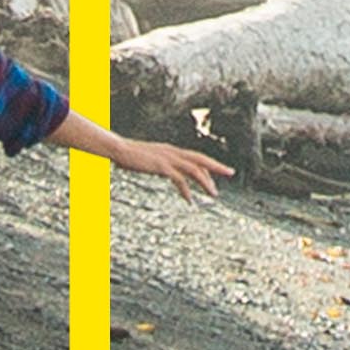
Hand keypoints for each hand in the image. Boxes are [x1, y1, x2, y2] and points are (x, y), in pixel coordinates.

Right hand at [109, 133, 231, 201]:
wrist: (118, 149)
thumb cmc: (128, 154)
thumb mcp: (146, 158)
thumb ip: (155, 162)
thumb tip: (157, 168)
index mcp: (170, 150)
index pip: (195, 157)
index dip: (208, 163)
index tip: (218, 170)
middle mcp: (173, 152)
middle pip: (201, 159)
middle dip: (217, 166)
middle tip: (231, 173)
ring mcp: (168, 158)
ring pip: (195, 169)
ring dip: (206, 182)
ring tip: (214, 194)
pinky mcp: (162, 166)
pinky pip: (180, 179)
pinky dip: (187, 190)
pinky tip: (190, 200)